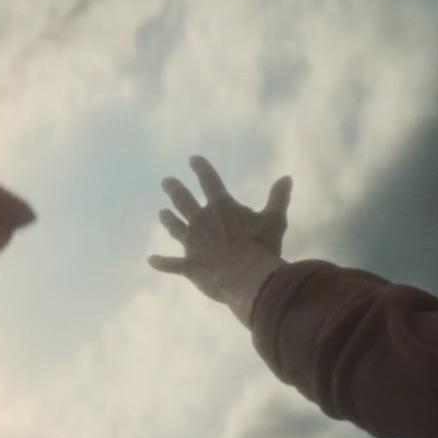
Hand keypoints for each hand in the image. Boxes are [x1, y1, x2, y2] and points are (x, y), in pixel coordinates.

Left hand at [148, 155, 290, 324]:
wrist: (247, 277)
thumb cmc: (262, 246)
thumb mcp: (275, 219)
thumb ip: (278, 198)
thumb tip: (286, 177)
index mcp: (221, 207)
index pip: (209, 181)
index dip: (201, 169)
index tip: (193, 159)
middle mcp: (201, 221)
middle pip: (183, 201)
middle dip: (174, 189)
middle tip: (166, 181)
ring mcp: (192, 243)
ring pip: (175, 227)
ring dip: (168, 219)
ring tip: (162, 213)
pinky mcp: (189, 265)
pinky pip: (172, 264)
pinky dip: (161, 262)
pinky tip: (151, 260)